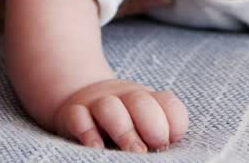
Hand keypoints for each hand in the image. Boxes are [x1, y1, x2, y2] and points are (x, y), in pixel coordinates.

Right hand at [56, 79, 188, 151]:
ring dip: (123, 129)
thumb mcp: (143, 123)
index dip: (174, 123)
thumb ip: (158, 131)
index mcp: (147, 99)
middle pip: (140, 101)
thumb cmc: (123, 120)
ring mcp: (97, 103)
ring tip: (133, 152)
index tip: (169, 142)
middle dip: (151, 125)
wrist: (83, 101)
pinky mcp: (74, 113)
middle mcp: (124, 97)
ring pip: (109, 107)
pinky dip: (87, 131)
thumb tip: (166, 145)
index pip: (168, 103)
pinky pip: (78, 117)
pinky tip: (96, 146)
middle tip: (152, 149)